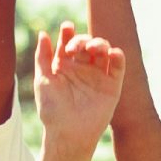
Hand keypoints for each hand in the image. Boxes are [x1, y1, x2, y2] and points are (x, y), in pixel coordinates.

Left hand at [31, 21, 125, 151]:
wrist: (68, 133)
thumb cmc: (52, 109)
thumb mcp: (43, 80)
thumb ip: (42, 57)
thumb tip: (42, 33)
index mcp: (64, 67)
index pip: (68, 43)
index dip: (68, 33)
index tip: (67, 27)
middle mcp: (82, 69)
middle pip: (86, 44)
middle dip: (82, 40)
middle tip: (76, 47)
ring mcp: (97, 77)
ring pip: (103, 52)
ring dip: (100, 44)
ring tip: (94, 48)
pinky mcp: (111, 86)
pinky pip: (118, 67)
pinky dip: (118, 57)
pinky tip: (113, 53)